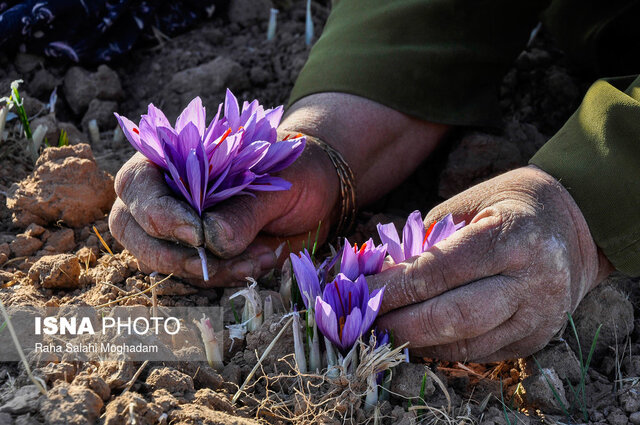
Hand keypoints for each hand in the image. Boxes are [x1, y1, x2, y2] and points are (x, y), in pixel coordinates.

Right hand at [109, 93, 447, 285]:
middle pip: (132, 229)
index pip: (136, 184)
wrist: (320, 192)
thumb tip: (211, 242)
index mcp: (175, 157)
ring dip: (209, 269)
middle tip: (218, 259)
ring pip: (163, 260)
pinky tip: (264, 259)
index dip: (156, 213)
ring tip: (262, 255)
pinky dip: (227, 276)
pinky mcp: (201, 255)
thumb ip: (244, 208)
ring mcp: (180, 228)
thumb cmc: (297, 171)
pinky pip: (197, 276)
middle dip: (171, 254)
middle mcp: (168, 193)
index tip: (196, 234)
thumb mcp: (279, 180)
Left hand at [367, 166, 612, 361]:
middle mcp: (530, 281)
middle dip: (400, 323)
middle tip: (364, 321)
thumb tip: (380, 271)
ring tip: (382, 333)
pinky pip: (479, 354)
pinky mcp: (535, 340)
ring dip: (416, 343)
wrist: (578, 228)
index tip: (359, 291)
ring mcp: (537, 316)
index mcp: (510, 236)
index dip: (393, 287)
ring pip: (465, 344)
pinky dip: (442, 349)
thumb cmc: (511, 205)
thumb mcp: (471, 201)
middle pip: (452, 316)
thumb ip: (428, 237)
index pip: (439, 271)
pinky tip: (416, 339)